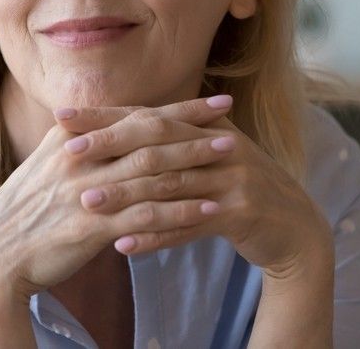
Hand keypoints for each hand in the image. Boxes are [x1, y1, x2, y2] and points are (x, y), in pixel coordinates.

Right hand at [0, 96, 237, 301]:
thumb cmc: (25, 211)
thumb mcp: (48, 165)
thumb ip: (84, 146)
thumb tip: (118, 131)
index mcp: (71, 137)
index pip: (135, 115)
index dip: (177, 107)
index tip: (213, 100)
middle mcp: (79, 156)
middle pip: (148, 136)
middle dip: (193, 127)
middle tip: (231, 122)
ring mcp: (86, 190)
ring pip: (152, 171)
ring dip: (195, 163)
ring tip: (231, 159)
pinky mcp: (91, 226)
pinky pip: (146, 215)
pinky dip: (181, 211)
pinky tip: (210, 210)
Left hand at [59, 96, 333, 282]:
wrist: (297, 227)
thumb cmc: (240, 191)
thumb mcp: (210, 158)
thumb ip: (173, 143)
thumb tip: (119, 127)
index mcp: (207, 127)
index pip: (148, 115)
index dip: (106, 115)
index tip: (62, 116)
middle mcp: (220, 145)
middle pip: (157, 141)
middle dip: (110, 145)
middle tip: (68, 153)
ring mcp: (234, 177)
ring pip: (170, 184)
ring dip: (126, 194)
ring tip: (87, 202)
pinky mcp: (243, 212)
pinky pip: (190, 225)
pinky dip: (156, 235)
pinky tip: (123, 244)